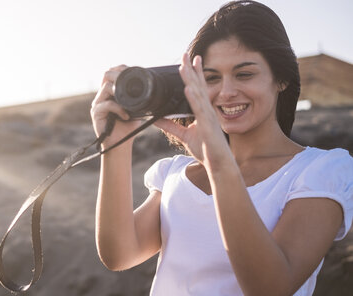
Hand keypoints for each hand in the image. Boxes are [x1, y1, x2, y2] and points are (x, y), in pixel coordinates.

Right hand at [90, 65, 143, 149]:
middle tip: (130, 84)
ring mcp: (97, 104)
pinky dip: (118, 109)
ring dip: (120, 94)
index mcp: (110, 93)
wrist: (121, 144)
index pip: (111, 73)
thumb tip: (152, 87)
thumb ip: (138, 98)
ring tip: (130, 105)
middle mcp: (102, 96)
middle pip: (106, 76)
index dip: (120, 69)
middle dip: (119, 76)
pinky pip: (107, 104)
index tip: (131, 71)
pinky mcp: (96, 113)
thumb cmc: (128, 126)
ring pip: (106, 87)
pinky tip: (126, 116)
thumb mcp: (136, 108)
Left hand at [154, 54, 231, 168]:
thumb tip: (155, 118)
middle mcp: (206, 110)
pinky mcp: (208, 125)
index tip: (189, 60)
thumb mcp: (184, 135)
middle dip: (192, 69)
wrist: (218, 163)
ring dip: (191, 79)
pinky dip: (193, 98)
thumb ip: (170, 126)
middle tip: (186, 54)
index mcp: (202, 111)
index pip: (198, 88)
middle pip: (198, 86)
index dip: (194, 73)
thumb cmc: (206, 149)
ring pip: (198, 94)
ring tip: (184, 66)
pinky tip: (188, 88)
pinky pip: (200, 109)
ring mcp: (208, 116)